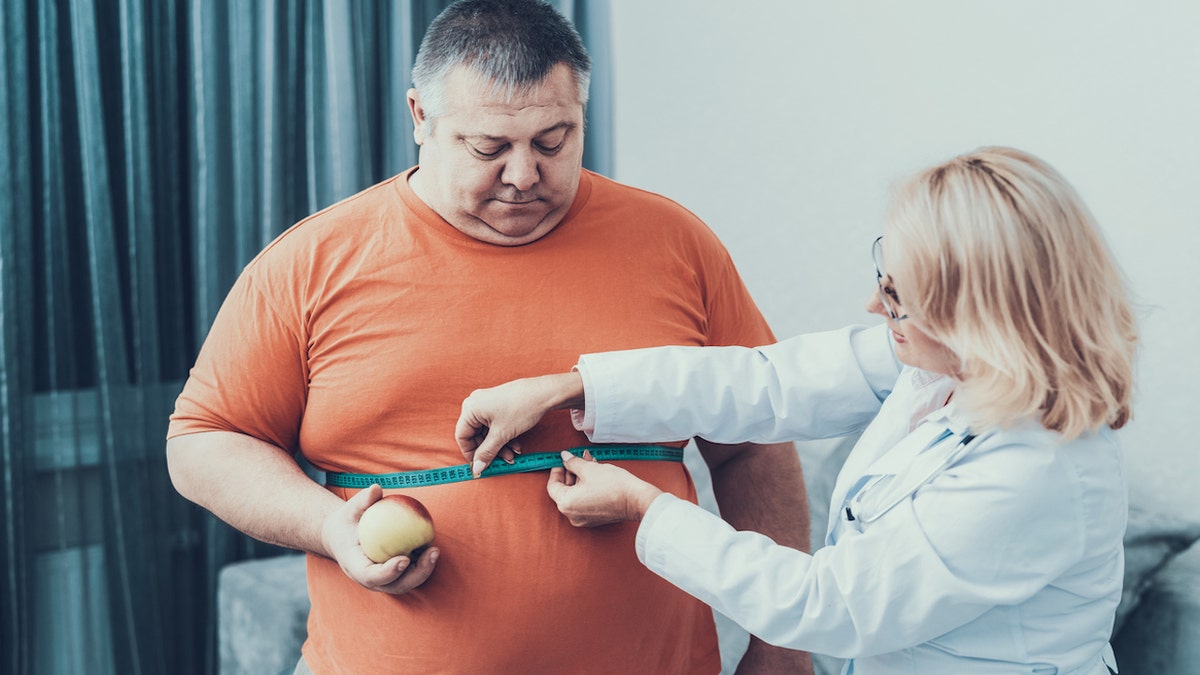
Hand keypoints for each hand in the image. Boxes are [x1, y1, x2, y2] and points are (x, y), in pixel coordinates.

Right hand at [321, 484, 439, 593]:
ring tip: (435, 550)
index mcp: (355, 567)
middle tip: (431, 552)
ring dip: (424, 570)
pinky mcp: (394, 576)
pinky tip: (433, 545)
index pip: (371, 576)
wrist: (342, 537)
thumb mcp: (350, 510)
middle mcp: (370, 580)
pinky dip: (423, 563)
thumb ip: (362, 501)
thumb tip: (376, 489)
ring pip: (406, 582)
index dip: (388, 572)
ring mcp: (383, 581)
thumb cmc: (347, 521)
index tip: (404, 559)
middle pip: (395, 585)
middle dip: (416, 574)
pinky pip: (411, 573)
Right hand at [455, 372, 584, 475]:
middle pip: (476, 435)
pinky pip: (495, 426)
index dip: (470, 453)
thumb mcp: (502, 434)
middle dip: (490, 450)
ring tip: (512, 454)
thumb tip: (476, 468)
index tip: (479, 466)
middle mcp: (476, 404)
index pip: (462, 437)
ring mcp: (487, 404)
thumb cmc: (522, 408)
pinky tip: (515, 445)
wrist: (544, 393)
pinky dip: (504, 437)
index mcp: (470, 409)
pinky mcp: (498, 405)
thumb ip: (486, 452)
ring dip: (499, 446)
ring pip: (487, 432)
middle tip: (502, 461)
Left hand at [546, 451, 663, 526]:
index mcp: (566, 503)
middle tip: (577, 459)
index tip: (561, 462)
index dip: (556, 471)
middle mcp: (572, 514)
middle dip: (571, 472)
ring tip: (589, 463)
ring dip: (580, 478)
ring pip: (576, 494)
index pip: (553, 486)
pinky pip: (584, 501)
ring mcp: (583, 518)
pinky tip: (594, 474)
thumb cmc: (613, 486)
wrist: (635, 500)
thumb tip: (565, 457)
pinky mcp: (594, 518)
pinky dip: (586, 488)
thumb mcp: (589, 468)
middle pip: (565, 490)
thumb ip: (572, 463)